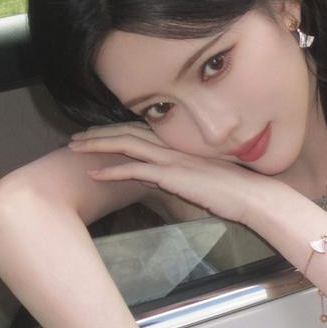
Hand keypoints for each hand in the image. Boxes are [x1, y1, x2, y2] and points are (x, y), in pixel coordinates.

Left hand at [67, 123, 267, 223]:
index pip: (140, 131)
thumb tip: (158, 178)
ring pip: (126, 145)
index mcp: (179, 146)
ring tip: (74, 149)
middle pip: (127, 132)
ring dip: (97, 146)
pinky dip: (111, 170)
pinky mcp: (171, 176)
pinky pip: (134, 170)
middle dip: (98, 134)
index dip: (115, 131)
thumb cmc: (233, 192)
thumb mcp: (202, 179)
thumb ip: (179, 175)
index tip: (95, 135)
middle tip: (75, 139)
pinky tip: (93, 173)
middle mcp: (172, 147)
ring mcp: (171, 159)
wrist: (251, 196)